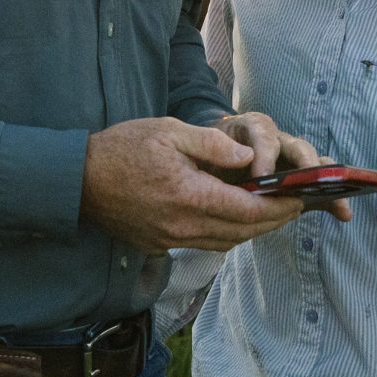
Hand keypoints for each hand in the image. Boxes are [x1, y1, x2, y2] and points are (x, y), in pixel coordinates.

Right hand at [82, 117, 303, 254]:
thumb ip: (213, 144)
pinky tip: (235, 217)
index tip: (299, 197)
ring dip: (253, 230)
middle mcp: (183, 226)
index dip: (279, 206)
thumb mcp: (169, 131)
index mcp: (189, 196)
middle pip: (243, 231)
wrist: (77, 180)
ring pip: (226, 242)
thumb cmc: (122, 149)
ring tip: (272, 212)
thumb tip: (249, 158)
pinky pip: (205, 243)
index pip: (248, 209)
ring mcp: (170, 240)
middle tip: (295, 206)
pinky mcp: (160, 245)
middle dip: (274, 220)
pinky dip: (228, 233)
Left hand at [217, 113, 352, 221]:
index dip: (264, 154)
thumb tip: (242, 161)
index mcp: (253, 127)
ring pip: (315, 165)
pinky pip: (320, 187)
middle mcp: (278, 140)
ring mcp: (292, 160)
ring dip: (328, 184)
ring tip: (340, 204)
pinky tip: (344, 215)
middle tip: (311, 181)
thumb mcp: (202, 146)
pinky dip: (333, 200)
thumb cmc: (209, 154)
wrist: (212, 162)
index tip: (262, 176)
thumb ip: (214, 149)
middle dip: (306, 164)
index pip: (263, 134)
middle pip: (298, 147)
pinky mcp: (300, 180)